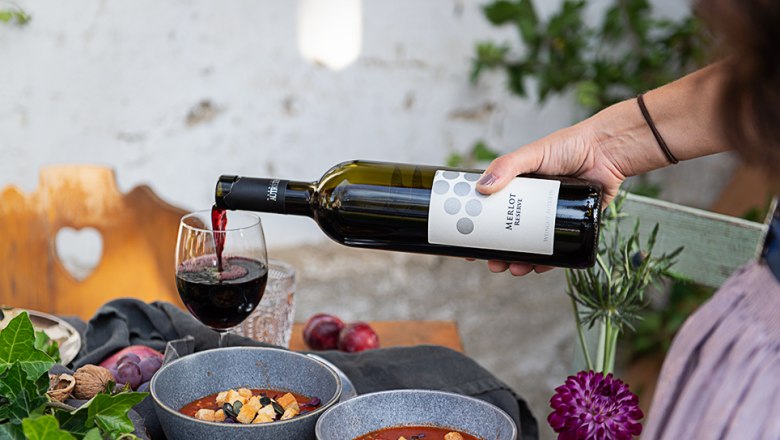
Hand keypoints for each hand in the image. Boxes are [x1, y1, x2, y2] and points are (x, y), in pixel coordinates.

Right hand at [475, 119, 626, 275]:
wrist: (607, 151)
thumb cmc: (569, 146)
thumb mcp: (532, 154)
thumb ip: (506, 166)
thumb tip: (481, 189)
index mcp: (518, 189)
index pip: (493, 212)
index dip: (480, 228)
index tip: (468, 242)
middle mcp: (532, 205)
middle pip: (510, 235)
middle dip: (499, 252)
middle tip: (493, 263)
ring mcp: (552, 217)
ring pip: (532, 246)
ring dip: (520, 261)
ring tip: (516, 268)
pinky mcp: (573, 225)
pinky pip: (558, 249)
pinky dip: (548, 261)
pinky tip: (540, 267)